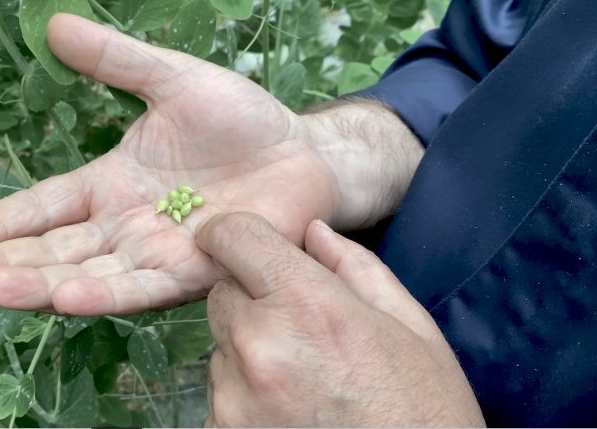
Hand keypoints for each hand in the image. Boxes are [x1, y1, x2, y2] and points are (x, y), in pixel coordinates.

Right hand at [0, 14, 338, 314]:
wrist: (302, 153)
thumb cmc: (240, 120)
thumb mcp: (173, 80)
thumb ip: (118, 62)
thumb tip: (55, 24)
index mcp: (110, 185)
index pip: (42, 208)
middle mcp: (124, 226)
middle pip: (53, 250)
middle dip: (2, 263)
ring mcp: (156, 252)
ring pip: (87, 274)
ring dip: (39, 284)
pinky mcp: (195, 269)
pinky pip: (143, 285)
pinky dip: (104, 292)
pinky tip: (65, 296)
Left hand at [198, 212, 483, 426]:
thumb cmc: (423, 416)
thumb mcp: (412, 331)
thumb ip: (356, 269)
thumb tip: (313, 232)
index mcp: (307, 304)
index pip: (232, 237)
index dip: (236, 237)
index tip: (245, 248)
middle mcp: (258, 346)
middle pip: (223, 293)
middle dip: (252, 300)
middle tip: (300, 333)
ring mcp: (233, 397)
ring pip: (220, 346)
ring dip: (249, 352)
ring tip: (303, 383)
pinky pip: (220, 393)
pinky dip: (244, 396)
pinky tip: (290, 412)